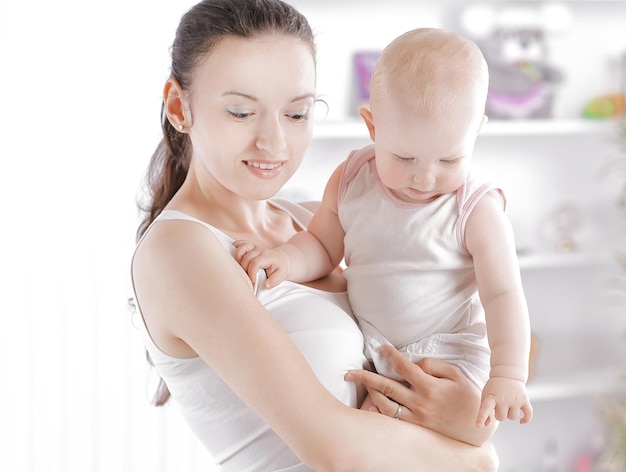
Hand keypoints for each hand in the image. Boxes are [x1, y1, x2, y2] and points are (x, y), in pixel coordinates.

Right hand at [232, 240, 289, 288]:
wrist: (281, 259)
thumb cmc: (279, 268)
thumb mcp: (281, 276)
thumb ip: (274, 281)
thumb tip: (265, 285)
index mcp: (268, 257)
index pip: (255, 263)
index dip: (251, 272)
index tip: (252, 281)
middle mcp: (260, 250)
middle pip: (247, 257)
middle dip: (244, 268)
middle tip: (246, 276)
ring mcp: (254, 246)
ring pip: (242, 248)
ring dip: (237, 259)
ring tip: (240, 268)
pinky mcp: (250, 246)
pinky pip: (240, 243)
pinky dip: (235, 248)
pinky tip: (234, 257)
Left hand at [344, 345, 495, 445]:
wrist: (477, 428)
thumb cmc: (467, 397)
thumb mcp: (456, 375)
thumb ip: (434, 365)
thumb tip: (414, 364)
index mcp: (430, 387)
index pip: (403, 367)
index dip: (390, 355)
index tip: (380, 347)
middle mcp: (420, 403)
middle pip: (386, 387)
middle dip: (365, 378)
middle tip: (348, 371)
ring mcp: (416, 417)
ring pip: (385, 405)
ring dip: (369, 393)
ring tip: (360, 383)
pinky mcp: (416, 427)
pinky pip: (392, 418)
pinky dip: (379, 409)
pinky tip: (371, 401)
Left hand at [476, 377, 532, 427]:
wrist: (507, 375)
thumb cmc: (494, 388)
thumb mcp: (486, 396)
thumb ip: (484, 410)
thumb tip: (485, 425)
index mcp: (491, 397)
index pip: (485, 408)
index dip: (481, 417)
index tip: (478, 425)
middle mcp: (503, 398)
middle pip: (501, 417)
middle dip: (499, 414)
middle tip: (499, 405)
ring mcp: (515, 399)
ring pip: (512, 417)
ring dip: (510, 415)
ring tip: (507, 405)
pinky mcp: (524, 400)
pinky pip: (528, 414)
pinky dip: (526, 419)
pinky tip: (521, 421)